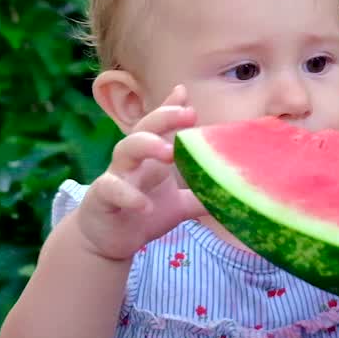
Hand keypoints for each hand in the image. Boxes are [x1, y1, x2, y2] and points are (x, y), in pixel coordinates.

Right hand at [76, 85, 206, 261]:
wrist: (110, 241)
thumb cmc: (144, 214)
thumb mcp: (179, 204)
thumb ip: (202, 195)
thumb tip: (236, 192)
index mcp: (150, 157)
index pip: (160, 125)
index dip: (171, 107)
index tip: (187, 96)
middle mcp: (132, 161)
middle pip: (143, 128)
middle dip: (164, 117)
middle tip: (188, 114)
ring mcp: (115, 176)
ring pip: (124, 149)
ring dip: (146, 145)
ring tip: (168, 152)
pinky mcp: (101, 198)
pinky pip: (111, 189)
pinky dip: (128, 195)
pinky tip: (145, 204)